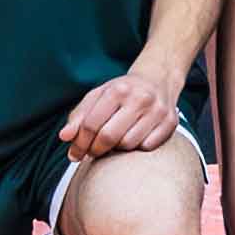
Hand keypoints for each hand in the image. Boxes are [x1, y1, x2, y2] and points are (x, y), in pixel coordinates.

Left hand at [60, 63, 183, 160]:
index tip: (74, 154)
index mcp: (118, 89)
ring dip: (117, 150)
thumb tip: (64, 137)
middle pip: (109, 137)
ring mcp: (157, 110)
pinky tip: (132, 140)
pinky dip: (136, 148)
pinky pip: (147, 147)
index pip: (92, 124)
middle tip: (92, 153)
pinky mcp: (170, 122)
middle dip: (96, 150)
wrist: (158, 79)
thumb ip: (79, 116)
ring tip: (113, 143)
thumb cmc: (122, 92)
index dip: (80, 143)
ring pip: (129, 145)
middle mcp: (139, 98)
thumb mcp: (98, 96)